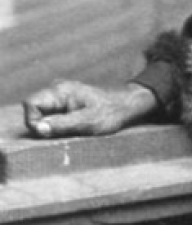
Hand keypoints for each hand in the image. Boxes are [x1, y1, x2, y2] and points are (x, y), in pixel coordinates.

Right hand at [23, 81, 158, 138]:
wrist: (127, 104)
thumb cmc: (111, 112)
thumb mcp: (88, 122)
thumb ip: (62, 124)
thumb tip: (38, 129)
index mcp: (61, 90)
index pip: (31, 103)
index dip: (32, 120)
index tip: (45, 133)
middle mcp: (57, 89)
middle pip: (33, 107)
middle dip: (39, 124)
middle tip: (56, 135)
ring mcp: (61, 94)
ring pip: (41, 111)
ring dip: (48, 124)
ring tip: (66, 130)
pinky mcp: (65, 101)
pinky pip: (50, 112)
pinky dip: (54, 123)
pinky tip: (68, 128)